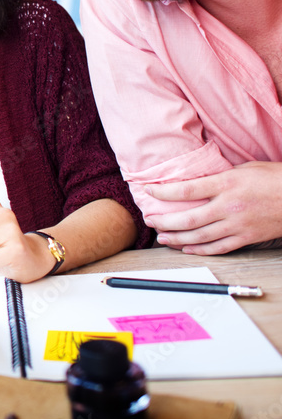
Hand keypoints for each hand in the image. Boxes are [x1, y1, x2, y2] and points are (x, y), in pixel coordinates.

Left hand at [145, 162, 281, 253]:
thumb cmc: (274, 178)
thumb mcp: (244, 168)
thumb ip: (219, 176)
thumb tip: (198, 179)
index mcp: (226, 184)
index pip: (187, 190)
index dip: (164, 193)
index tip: (149, 191)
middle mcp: (229, 206)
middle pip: (188, 218)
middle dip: (165, 221)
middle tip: (149, 221)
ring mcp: (238, 225)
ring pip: (200, 237)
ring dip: (178, 239)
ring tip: (162, 238)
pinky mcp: (247, 238)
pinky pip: (219, 248)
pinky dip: (201, 250)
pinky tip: (187, 249)